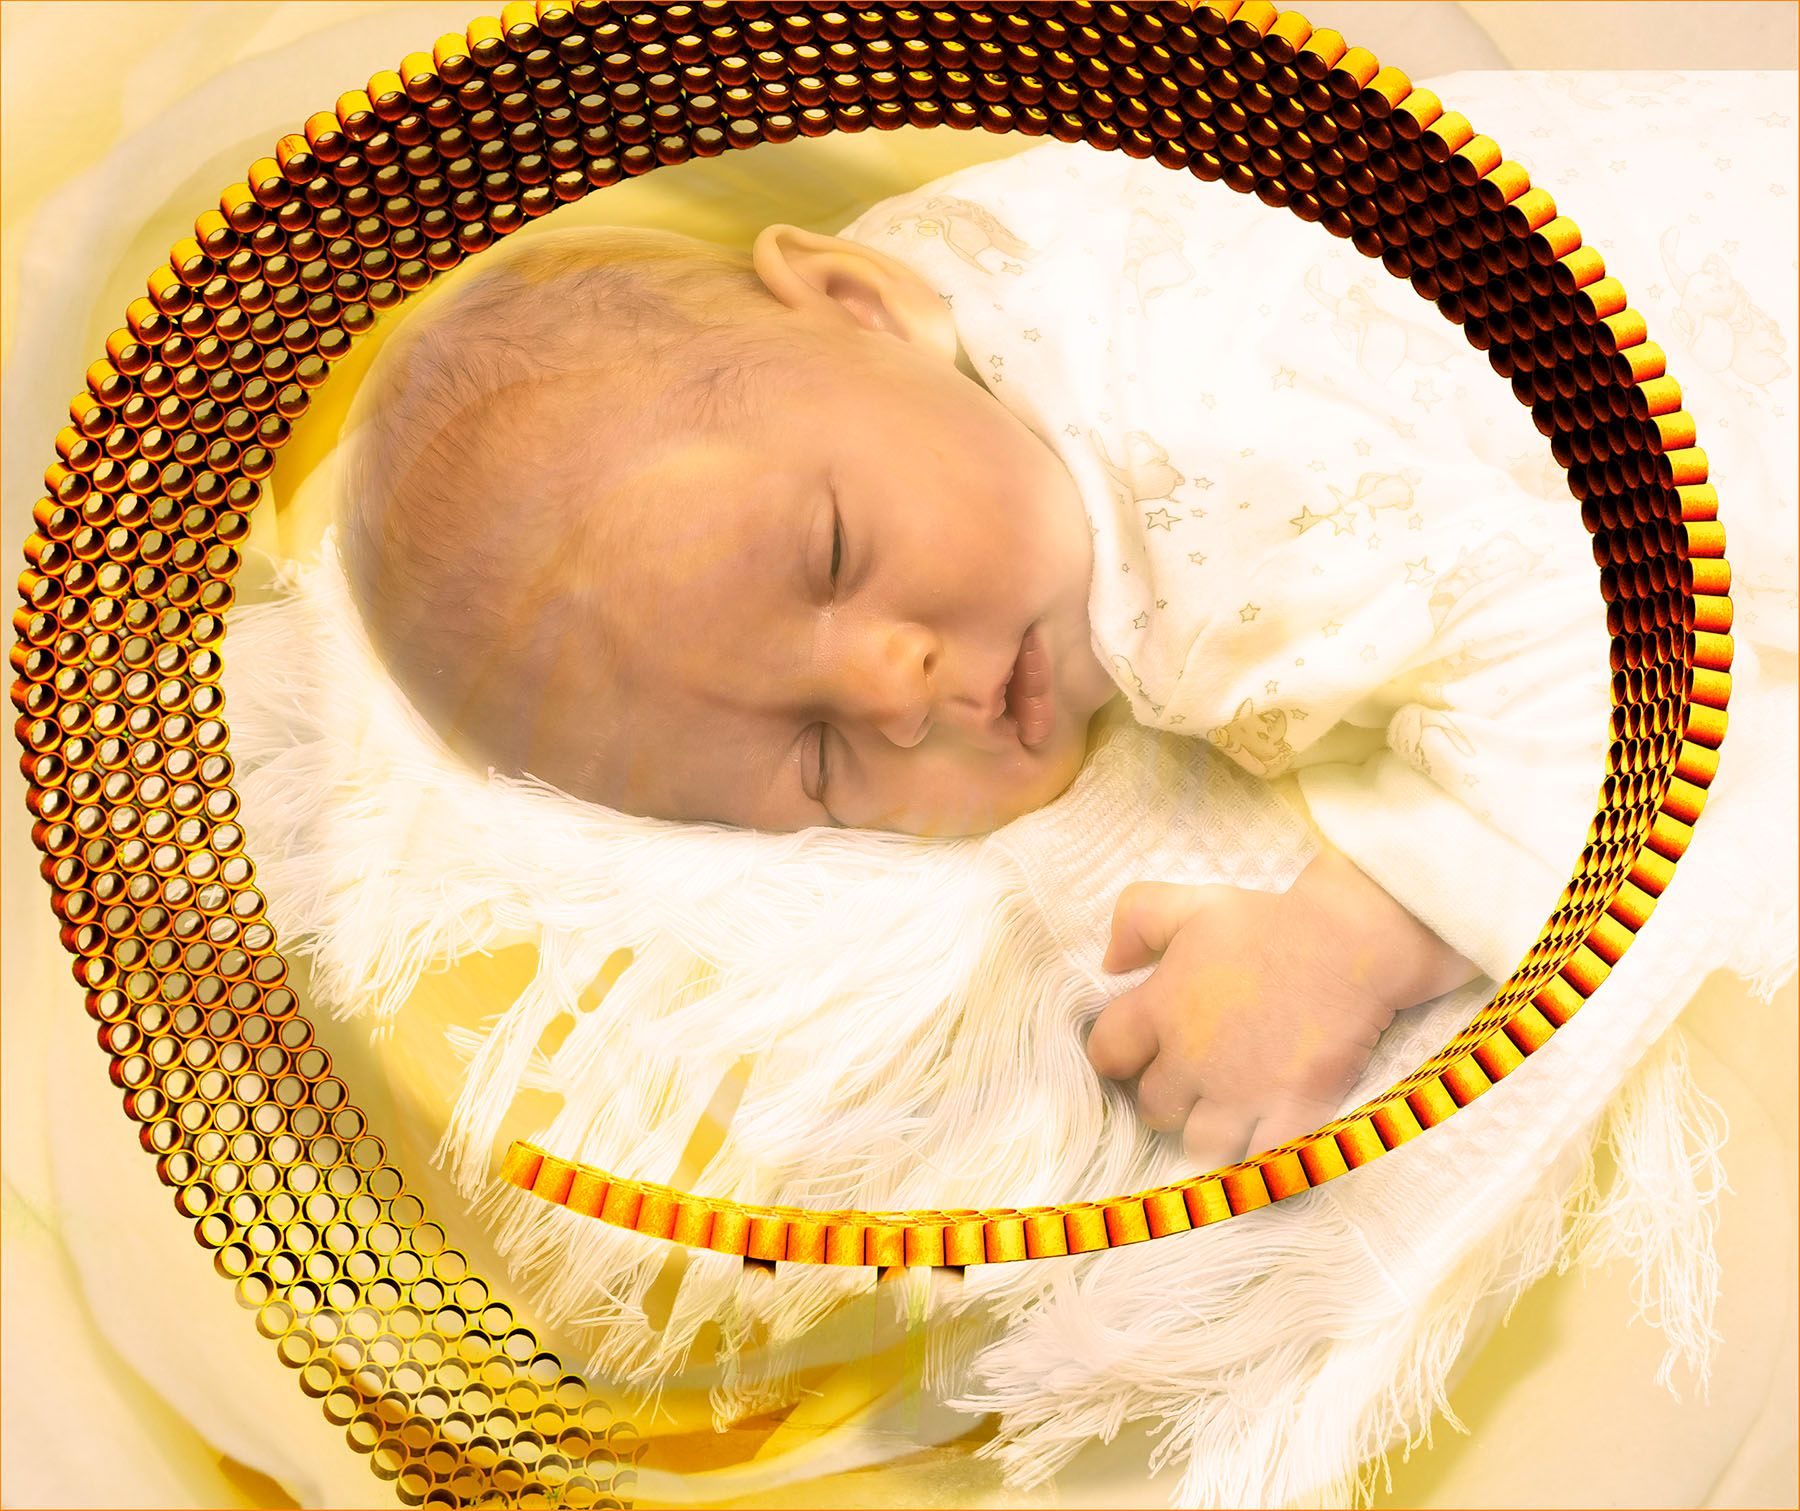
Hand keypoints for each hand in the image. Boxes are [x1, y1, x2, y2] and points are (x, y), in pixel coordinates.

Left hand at [1084, 846, 1478, 1168]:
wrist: (1350, 942)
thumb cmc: (1269, 920)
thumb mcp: (1191, 903)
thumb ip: (1136, 920)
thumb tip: (1109, 963)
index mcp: (1160, 1008)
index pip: (1107, 1054)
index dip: (1118, 1057)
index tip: (1139, 1054)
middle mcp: (1191, 1059)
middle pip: (1153, 1109)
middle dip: (1168, 1099)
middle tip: (1195, 1083)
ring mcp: (1240, 1093)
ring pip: (1199, 1145)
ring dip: (1210, 1134)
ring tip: (1230, 1116)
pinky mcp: (1290, 1113)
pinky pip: (1259, 1164)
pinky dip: (1259, 1163)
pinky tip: (1264, 1146)